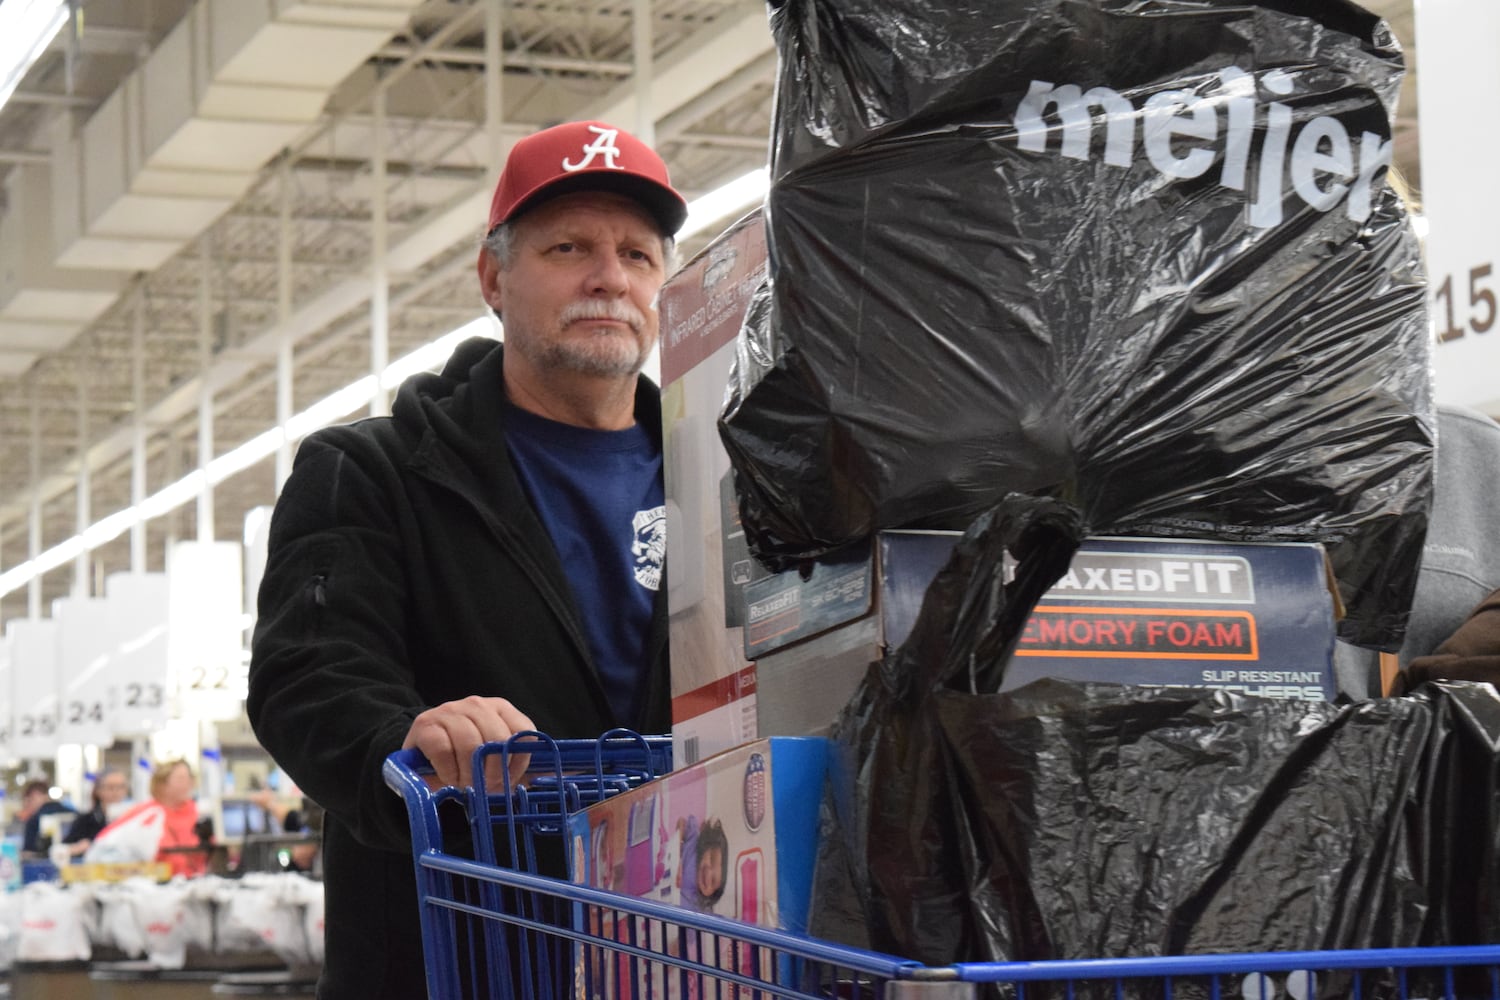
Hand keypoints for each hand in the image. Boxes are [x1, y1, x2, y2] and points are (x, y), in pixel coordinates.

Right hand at [402, 695, 535, 789]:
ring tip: (465, 785)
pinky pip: (443, 749)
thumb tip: (576, 776)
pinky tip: (449, 778)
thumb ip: (531, 767)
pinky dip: (448, 771)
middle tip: (486, 789)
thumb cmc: (466, 761)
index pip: (523, 733)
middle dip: (494, 772)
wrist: (422, 758)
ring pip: (471, 744)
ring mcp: (450, 711)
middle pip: (498, 738)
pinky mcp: (426, 724)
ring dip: (469, 774)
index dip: (518, 764)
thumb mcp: (499, 762)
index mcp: (501, 709)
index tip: (508, 781)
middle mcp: (477, 704)